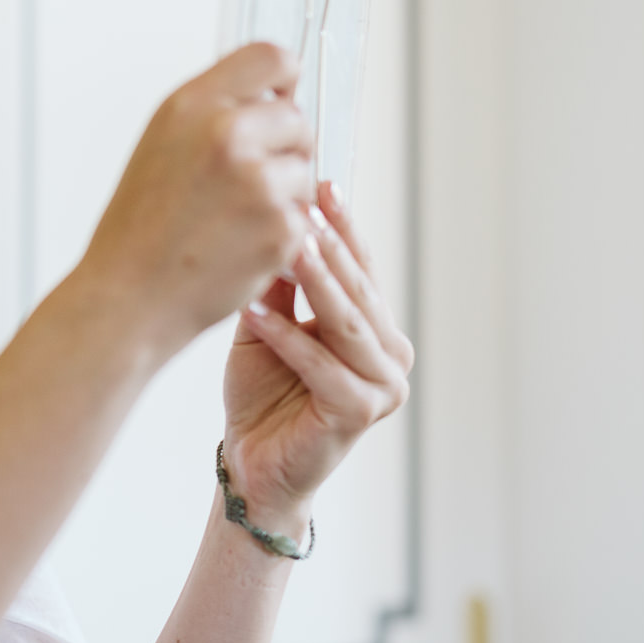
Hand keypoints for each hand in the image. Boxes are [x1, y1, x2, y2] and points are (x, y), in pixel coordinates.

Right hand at [73, 42, 315, 351]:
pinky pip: (304, 216)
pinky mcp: (280, 228)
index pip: (271, 58)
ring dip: (284, 194)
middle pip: (296, 118)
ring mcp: (257, 182)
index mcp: (192, 105)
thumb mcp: (162, 143)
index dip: (283, 82)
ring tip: (233, 219)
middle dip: (283, 149)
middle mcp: (227, 134)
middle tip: (246, 183)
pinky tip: (240, 246)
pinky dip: (282, 233)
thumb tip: (275, 95)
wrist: (127, 295)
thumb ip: (215, 111)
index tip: (278, 103)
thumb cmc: (141, 225)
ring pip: (305, 170)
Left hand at [220, 181, 413, 529]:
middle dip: (329, 246)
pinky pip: (321, 365)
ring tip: (286, 245)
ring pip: (346, 322)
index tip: (322, 182)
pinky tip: (255, 313)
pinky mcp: (359, 412)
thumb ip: (279, 281)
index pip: (361, 267)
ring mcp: (383, 386)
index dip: (343, 225)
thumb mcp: (266, 323)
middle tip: (302, 204)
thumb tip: (278, 216)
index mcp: (375, 328)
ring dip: (315, 282)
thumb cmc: (261, 392)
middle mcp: (391, 354)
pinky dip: (287, 338)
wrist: (252, 461)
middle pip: (357, 289)